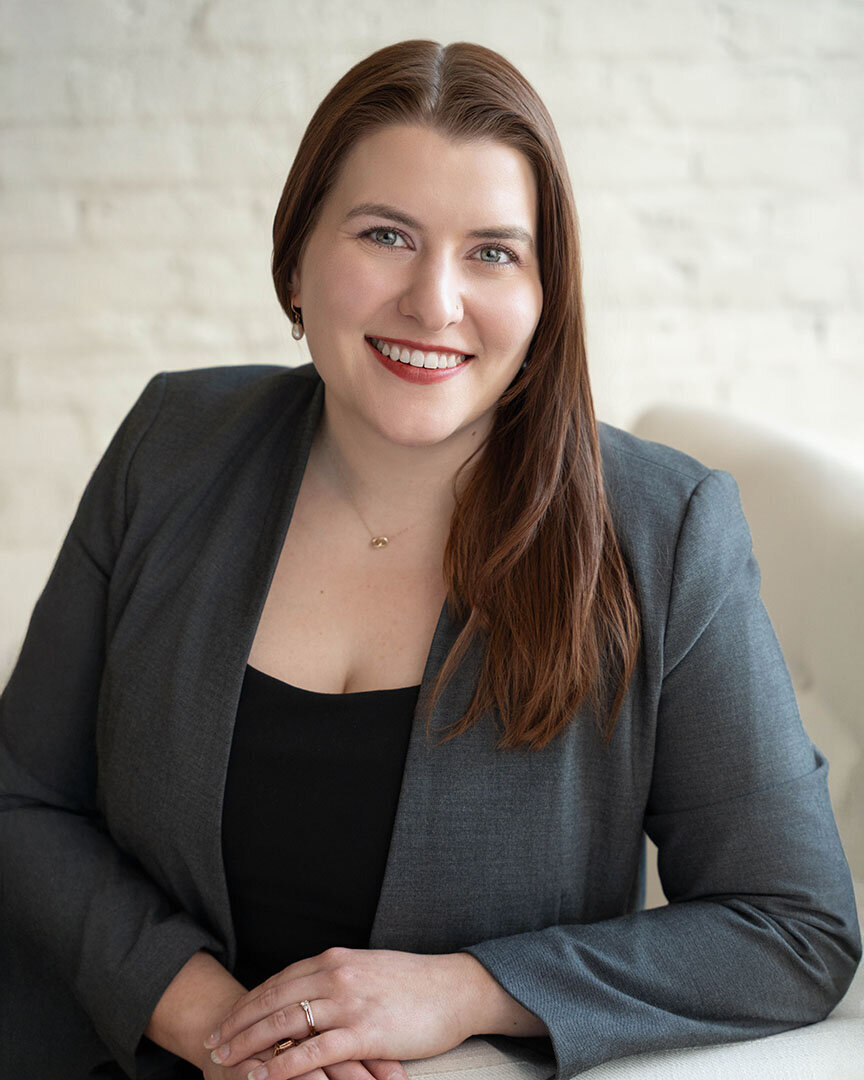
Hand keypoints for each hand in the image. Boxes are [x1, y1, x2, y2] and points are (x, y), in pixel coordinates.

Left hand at [201, 946, 479, 1078]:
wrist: (455, 988)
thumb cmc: (414, 983)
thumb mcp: (367, 970)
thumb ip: (336, 978)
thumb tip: (309, 991)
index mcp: (334, 959)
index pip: (278, 980)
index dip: (248, 1001)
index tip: (225, 1019)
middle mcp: (335, 975)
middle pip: (272, 999)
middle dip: (237, 1023)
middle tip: (211, 1043)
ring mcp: (349, 1002)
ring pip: (285, 1022)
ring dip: (249, 1043)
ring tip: (224, 1061)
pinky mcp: (364, 1031)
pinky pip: (313, 1051)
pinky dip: (283, 1064)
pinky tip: (262, 1076)